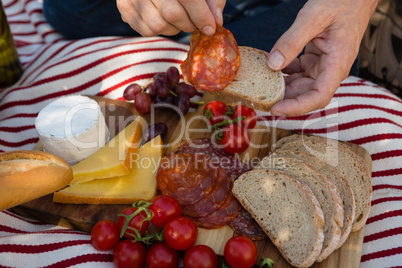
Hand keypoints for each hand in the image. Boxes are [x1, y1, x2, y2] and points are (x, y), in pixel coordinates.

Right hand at [116, 0, 225, 36]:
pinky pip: (146, 30)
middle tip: (195, 23)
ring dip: (174, 29)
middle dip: (189, 24)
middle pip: (172, 14)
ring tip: (180, 19)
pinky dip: (160, 30)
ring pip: (158, 25)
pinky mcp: (123, 6)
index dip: (201, 16)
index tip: (210, 28)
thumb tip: (215, 21)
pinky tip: (164, 19)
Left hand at [267, 0, 378, 116]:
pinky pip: (297, 73)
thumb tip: (273, 64)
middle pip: (306, 94)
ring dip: (281, 87)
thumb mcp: (313, 18)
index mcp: (337, 63)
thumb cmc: (342, 2)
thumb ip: (292, 41)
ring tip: (261, 84)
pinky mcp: (315, 59)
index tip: (276, 109)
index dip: (297, 107)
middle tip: (260, 98)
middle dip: (284, 99)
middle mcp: (331, 69)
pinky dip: (283, 72)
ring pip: (300, 85)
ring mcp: (322, 65)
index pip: (319, 97)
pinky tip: (269, 66)